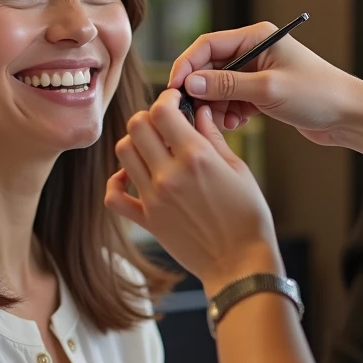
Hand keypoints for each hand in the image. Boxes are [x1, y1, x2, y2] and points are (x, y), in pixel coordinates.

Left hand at [106, 89, 283, 294]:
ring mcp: (154, 198)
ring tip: (151, 148)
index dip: (166, 99)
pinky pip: (114, 196)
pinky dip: (116, 182)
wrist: (240, 263)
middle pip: (137, 126)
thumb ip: (213, 137)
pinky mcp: (147, 220)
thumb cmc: (248, 217)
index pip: (162, 110)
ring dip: (134, 143)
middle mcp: (170, 174)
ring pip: (123, 152)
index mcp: (196, 157)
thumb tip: (198, 111)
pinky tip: (131, 177)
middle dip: (148, 117)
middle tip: (162, 124)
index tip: (173, 101)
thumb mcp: (238, 169)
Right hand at [170, 21, 362, 156]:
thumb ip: (227, 85)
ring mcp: (258, 73)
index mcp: (257, 37)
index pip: (208, 45)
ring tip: (225, 121)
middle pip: (210, 67)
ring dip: (216, 105)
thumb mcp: (268, 89)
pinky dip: (230, 112)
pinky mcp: (262, 93)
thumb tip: (192, 83)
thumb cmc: (319, 94)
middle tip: (194, 112)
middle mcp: (255, 51)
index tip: (175, 89)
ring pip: (219, 87)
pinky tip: (238, 123)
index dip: (187, 66)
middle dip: (201, 90)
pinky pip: (233, 100)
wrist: (349, 116)